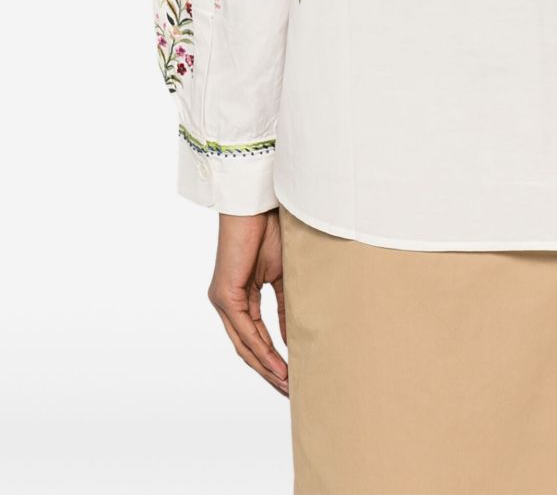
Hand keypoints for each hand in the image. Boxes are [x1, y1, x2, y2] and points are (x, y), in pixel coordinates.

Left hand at [207, 210, 288, 395]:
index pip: (255, 338)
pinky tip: (277, 363)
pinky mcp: (224, 295)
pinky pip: (245, 330)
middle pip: (247, 349)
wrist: (257, 205)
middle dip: (268, 372)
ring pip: (244, 345)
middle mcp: (227, 303)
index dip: (273, 359)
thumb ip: (285, 307)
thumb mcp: (284, 276)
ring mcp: (222, 301)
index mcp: (239, 298)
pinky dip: (261, 348)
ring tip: (286, 383)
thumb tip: (293, 338)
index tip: (293, 376)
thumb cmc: (271, 231)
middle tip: (289, 391)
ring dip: (265, 367)